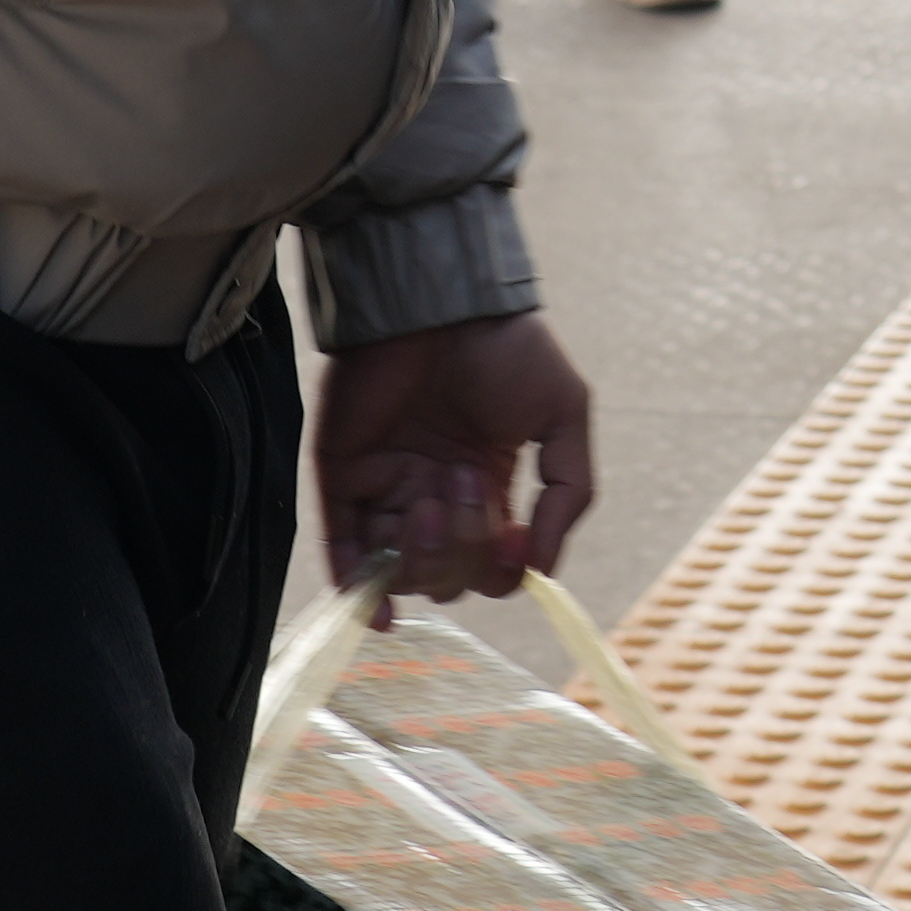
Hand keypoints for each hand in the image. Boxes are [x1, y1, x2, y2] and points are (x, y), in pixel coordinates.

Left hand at [316, 310, 592, 601]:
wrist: (442, 302)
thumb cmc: (507, 348)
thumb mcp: (563, 415)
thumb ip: (568, 491)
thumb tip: (542, 567)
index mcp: (486, 485)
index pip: (491, 565)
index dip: (503, 570)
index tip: (514, 538)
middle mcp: (435, 495)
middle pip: (447, 575)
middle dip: (462, 548)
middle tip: (463, 480)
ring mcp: (385, 487)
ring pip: (400, 568)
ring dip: (421, 557)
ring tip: (429, 501)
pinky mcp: (342, 475)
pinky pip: (342, 549)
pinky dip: (357, 586)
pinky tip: (378, 608)